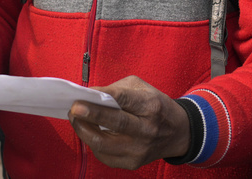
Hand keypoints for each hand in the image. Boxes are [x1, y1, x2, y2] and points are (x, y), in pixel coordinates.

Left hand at [67, 75, 190, 169]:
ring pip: (104, 144)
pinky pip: (104, 155)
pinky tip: (88, 132)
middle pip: (115, 123)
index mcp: (151, 106)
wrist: (177, 133)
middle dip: (91, 115)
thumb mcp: (141, 88)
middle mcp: (147, 129)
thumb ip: (117, 89)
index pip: (124, 99)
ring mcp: (140, 149)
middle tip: (74, 108)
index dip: (102, 96)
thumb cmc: (155, 105)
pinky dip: (92, 142)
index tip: (84, 93)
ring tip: (75, 119)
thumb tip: (90, 95)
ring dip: (84, 131)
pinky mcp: (133, 163)